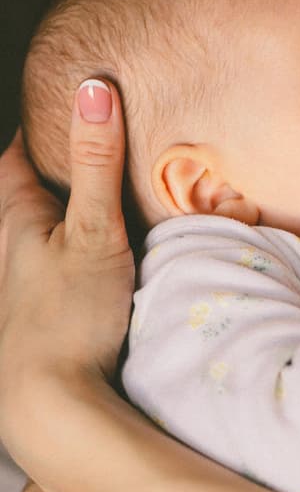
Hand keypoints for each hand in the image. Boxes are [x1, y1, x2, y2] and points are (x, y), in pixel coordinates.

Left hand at [0, 80, 133, 461]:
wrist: (52, 402)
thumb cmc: (67, 315)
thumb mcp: (92, 230)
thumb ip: (96, 163)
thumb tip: (93, 89)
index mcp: (18, 221)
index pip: (13, 162)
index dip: (32, 133)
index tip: (58, 106)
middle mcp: (13, 249)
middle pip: (20, 196)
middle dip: (44, 170)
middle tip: (80, 145)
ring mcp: (27, 284)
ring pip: (35, 233)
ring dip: (56, 212)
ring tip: (89, 196)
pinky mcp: (47, 313)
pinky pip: (54, 265)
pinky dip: (70, 248)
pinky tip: (93, 258)